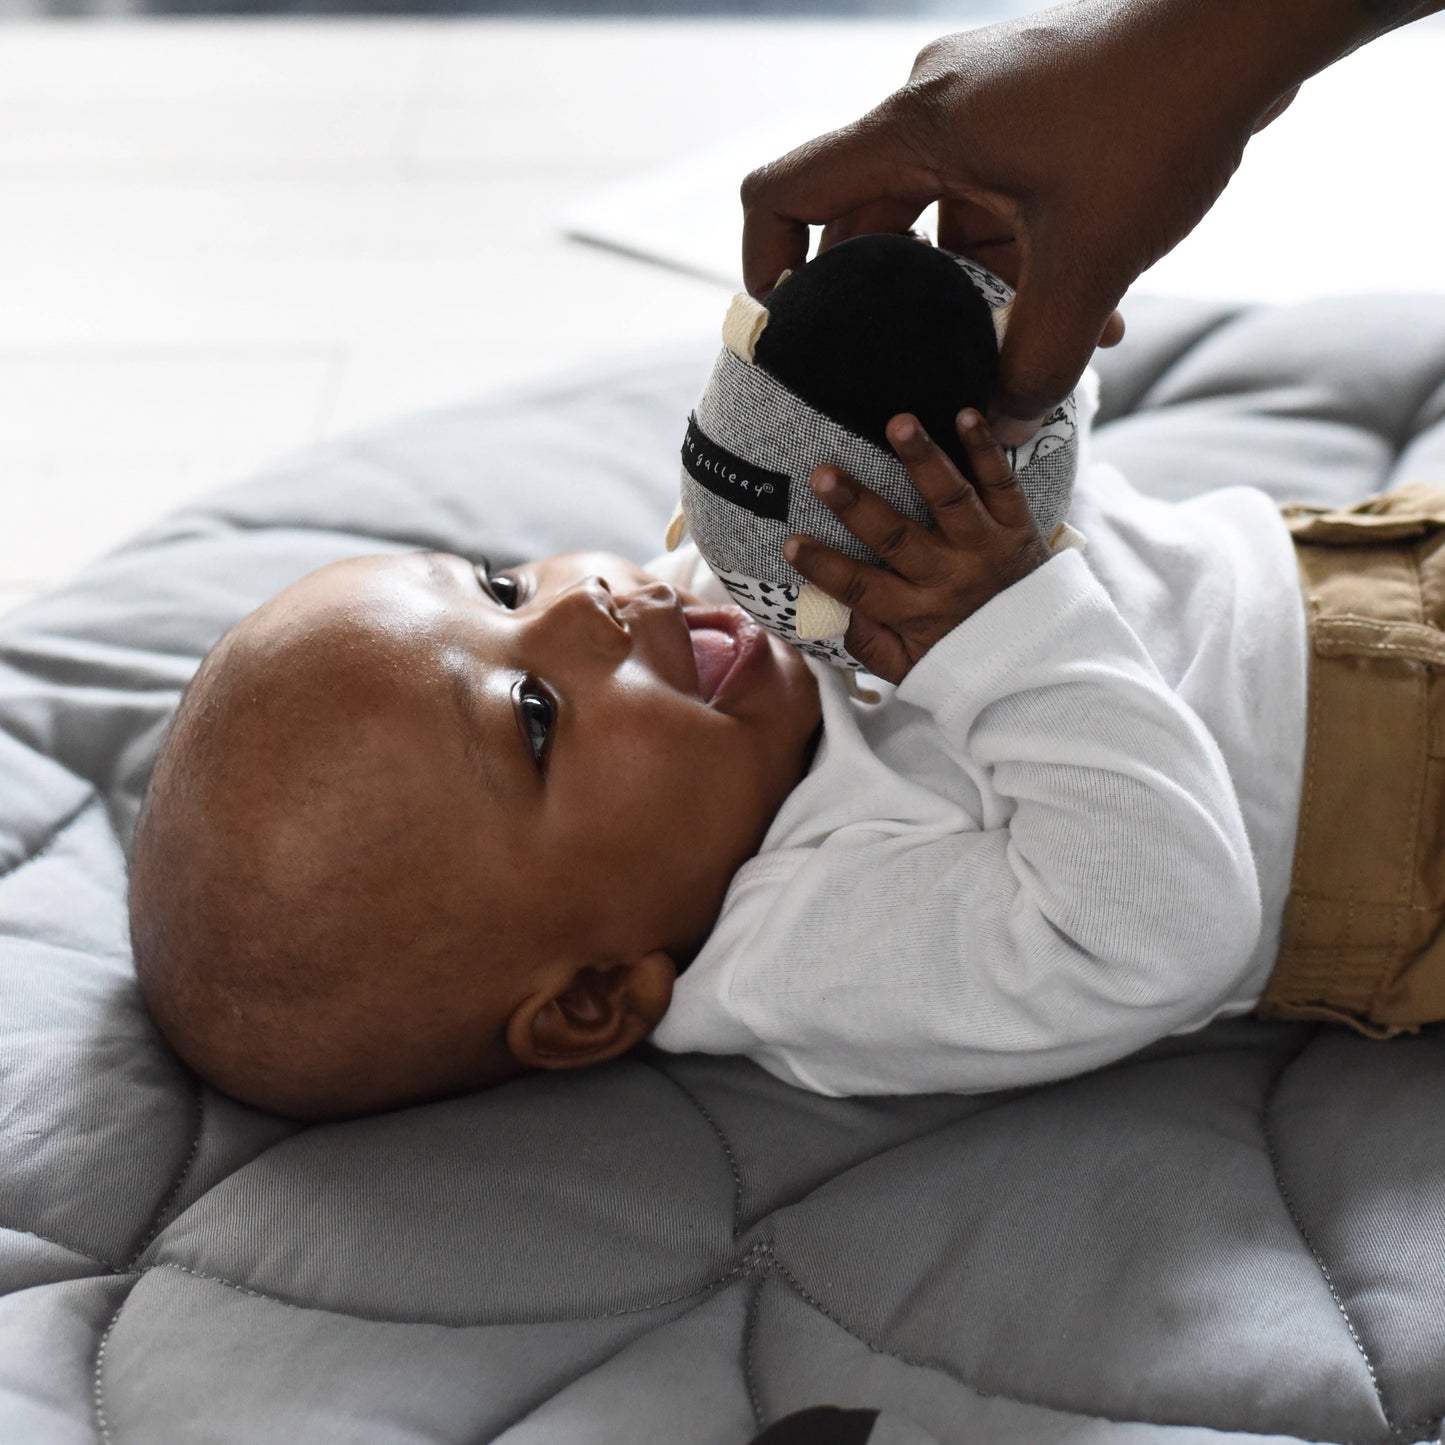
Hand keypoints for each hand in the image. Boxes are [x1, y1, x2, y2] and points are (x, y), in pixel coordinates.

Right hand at [741, 0, 1308, 444]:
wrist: (1245, 26)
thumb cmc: (1162, 117)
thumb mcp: (1090, 264)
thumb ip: (1035, 363)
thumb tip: (998, 432)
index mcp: (913, 131)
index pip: (783, 193)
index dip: (765, 268)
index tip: (793, 334)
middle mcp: (930, 111)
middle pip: (861, 224)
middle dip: (891, 307)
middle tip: (915, 368)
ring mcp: (977, 108)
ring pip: (936, 222)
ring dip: (973, 293)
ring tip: (1032, 352)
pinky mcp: (1022, 115)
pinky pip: (989, 202)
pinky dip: (1018, 261)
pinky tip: (1086, 314)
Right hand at [783, 411, 1048, 684]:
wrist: (1045, 652)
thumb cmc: (964, 654)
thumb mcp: (912, 666)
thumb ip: (868, 643)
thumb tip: (826, 611)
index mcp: (918, 613)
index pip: (862, 589)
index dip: (824, 568)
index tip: (790, 543)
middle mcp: (950, 577)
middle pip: (898, 538)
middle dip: (858, 506)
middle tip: (823, 474)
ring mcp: (986, 546)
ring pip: (951, 500)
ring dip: (924, 459)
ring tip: (899, 423)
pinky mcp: (1017, 523)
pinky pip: (1001, 483)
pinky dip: (987, 448)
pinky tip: (967, 414)